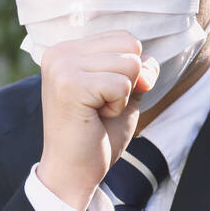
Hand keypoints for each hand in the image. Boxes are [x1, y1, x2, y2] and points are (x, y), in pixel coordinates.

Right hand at [37, 30, 158, 210]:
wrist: (73, 172)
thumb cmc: (96, 137)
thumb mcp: (125, 96)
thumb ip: (139, 72)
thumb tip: (149, 62)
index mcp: (68, 50)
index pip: (124, 38)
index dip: (130, 72)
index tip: (102, 98)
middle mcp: (60, 52)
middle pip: (130, 46)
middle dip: (128, 82)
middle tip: (100, 108)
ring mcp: (62, 66)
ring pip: (130, 64)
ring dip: (122, 96)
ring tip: (97, 113)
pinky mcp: (70, 84)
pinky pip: (123, 84)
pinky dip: (118, 106)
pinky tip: (96, 118)